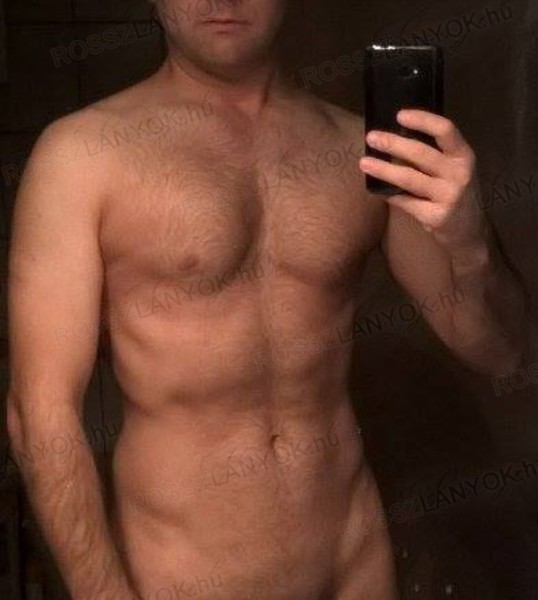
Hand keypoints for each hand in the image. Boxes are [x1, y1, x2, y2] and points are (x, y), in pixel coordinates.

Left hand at [359, 109, 487, 254]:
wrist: (469, 233)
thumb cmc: (455, 194)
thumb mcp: (454, 171)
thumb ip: (435, 156)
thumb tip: (395, 138)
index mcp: (463, 156)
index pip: (445, 130)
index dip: (422, 120)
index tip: (399, 115)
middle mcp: (460, 174)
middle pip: (422, 153)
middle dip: (393, 144)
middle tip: (371, 138)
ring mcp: (449, 196)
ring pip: (409, 178)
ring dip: (384, 169)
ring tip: (364, 163)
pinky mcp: (437, 217)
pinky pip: (406, 202)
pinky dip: (391, 196)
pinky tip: (380, 193)